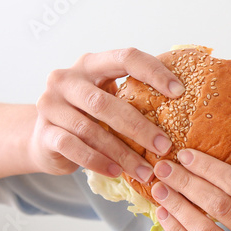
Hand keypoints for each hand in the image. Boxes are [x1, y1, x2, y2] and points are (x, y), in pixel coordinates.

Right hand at [29, 48, 183, 180]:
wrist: (44, 138)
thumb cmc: (88, 116)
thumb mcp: (109, 98)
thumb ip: (135, 95)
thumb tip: (186, 101)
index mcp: (91, 64)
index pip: (126, 57)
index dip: (153, 71)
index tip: (179, 92)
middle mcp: (67, 80)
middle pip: (106, 102)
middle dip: (139, 127)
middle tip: (165, 147)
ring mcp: (51, 106)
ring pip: (91, 130)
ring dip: (122, 154)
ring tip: (146, 171)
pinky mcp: (44, 133)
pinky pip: (74, 148)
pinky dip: (98, 162)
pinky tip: (117, 173)